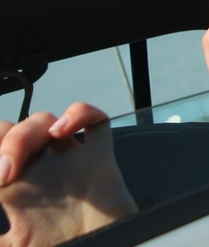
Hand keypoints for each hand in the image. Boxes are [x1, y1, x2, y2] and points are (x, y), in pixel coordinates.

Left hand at [0, 102, 134, 246]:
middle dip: (4, 140)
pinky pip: (96, 121)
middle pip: (13, 130)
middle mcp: (40, 171)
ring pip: (45, 120)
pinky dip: (80, 114)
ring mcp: (70, 163)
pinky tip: (63, 130)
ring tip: (20, 164)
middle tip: (5, 175)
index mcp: (15, 192)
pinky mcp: (100, 161)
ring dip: (26, 132)